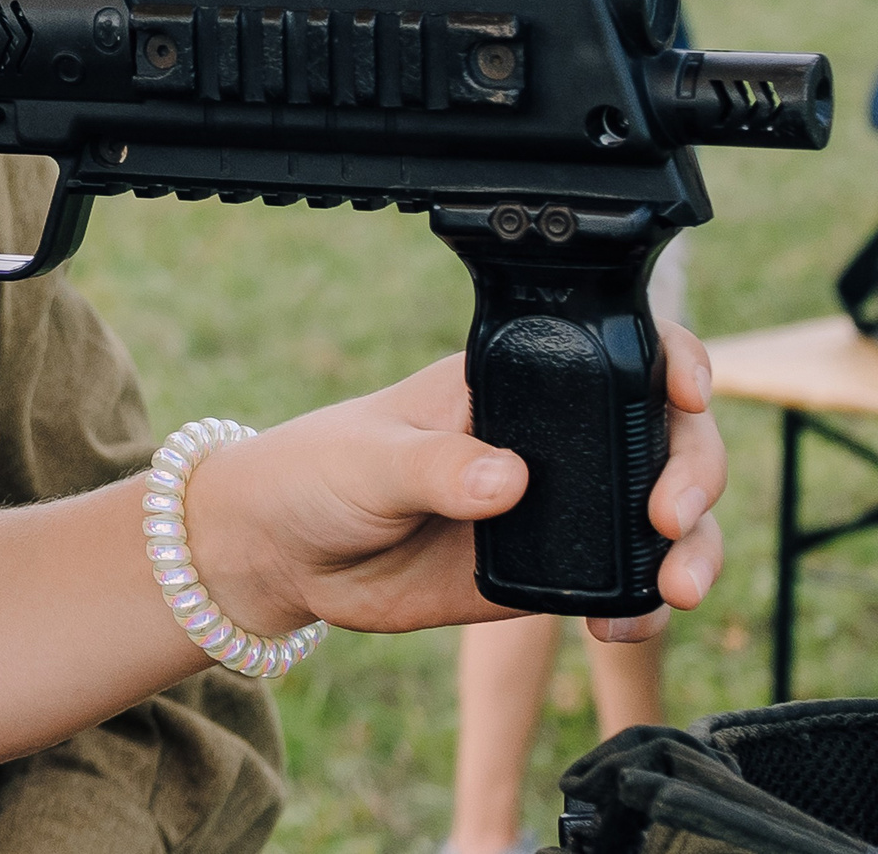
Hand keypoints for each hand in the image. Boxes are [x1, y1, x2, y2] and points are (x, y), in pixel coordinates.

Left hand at [187, 323, 724, 643]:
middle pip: (664, 436)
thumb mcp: (367, 460)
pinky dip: (641, 607)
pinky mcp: (549, 570)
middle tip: (670, 519)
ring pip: (662, 517)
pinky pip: (621, 586)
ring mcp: (559, 504)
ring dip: (691, 551)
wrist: (285, 554)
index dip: (672, 362)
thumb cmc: (315, 474)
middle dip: (694, 473)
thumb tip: (508, 479)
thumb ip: (433, 467)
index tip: (686, 394)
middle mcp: (552, 437)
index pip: (617, 351)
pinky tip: (620, 628)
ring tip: (674, 590)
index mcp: (513, 380)